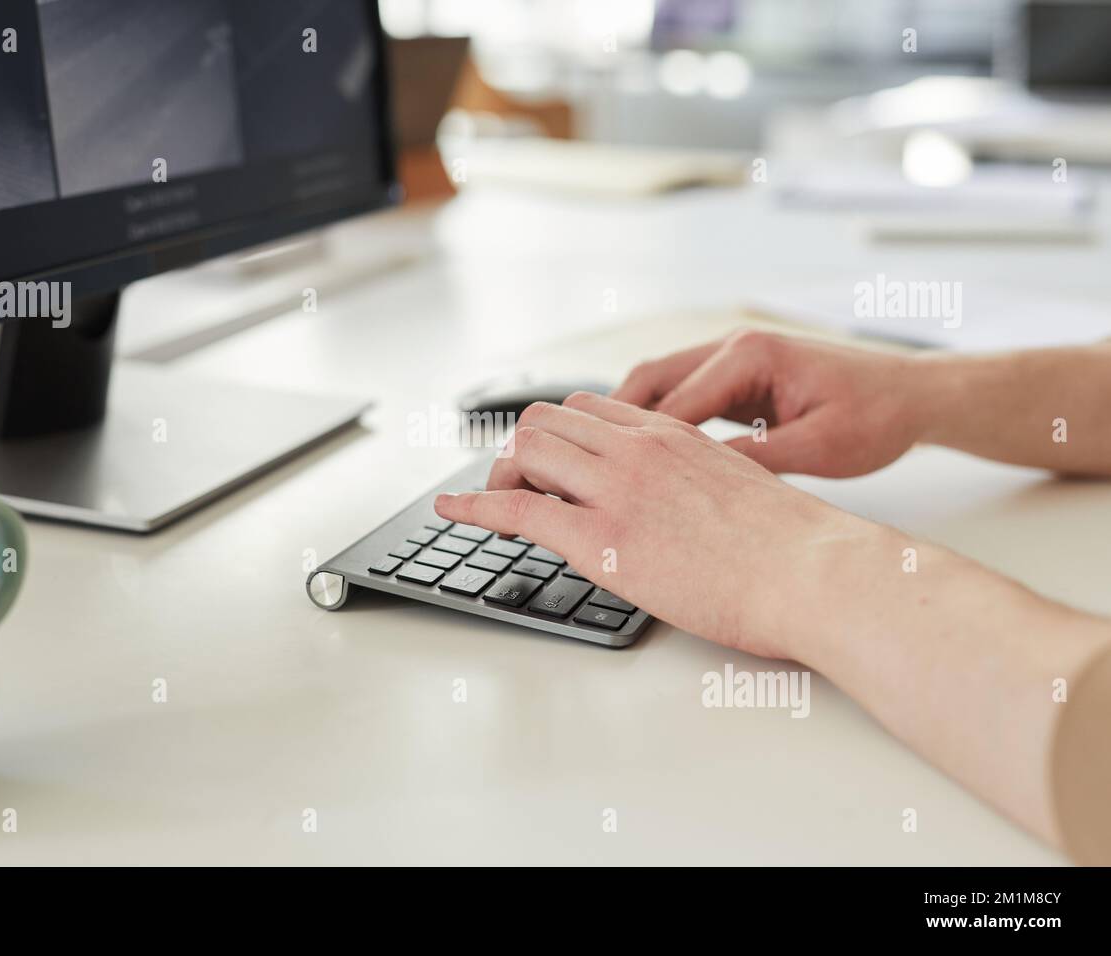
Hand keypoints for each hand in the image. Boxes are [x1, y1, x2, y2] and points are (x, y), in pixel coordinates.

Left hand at [433, 392, 880, 657]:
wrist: (815, 572)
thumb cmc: (794, 545)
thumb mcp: (740, 487)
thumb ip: (696, 480)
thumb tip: (679, 503)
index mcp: (672, 434)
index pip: (590, 408)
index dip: (557, 432)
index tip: (545, 457)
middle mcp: (637, 448)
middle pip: (547, 421)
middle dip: (521, 451)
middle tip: (516, 485)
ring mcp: (616, 489)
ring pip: (527, 452)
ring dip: (500, 475)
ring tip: (493, 502)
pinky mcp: (602, 539)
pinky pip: (517, 509)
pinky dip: (473, 507)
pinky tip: (451, 512)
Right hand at [612, 330, 932, 477]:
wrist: (914, 395)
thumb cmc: (877, 417)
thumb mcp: (817, 448)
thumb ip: (752, 460)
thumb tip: (695, 481)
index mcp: (750, 355)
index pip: (672, 403)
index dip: (633, 444)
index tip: (604, 478)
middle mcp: (733, 347)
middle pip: (648, 382)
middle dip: (610, 424)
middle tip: (580, 465)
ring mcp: (733, 358)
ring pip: (658, 386)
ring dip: (629, 421)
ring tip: (600, 463)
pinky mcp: (738, 376)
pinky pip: (682, 395)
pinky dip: (657, 423)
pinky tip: (643, 458)